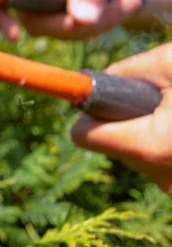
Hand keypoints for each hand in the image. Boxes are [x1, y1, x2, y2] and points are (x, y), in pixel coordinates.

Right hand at [0, 0, 171, 40]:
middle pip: (30, 20)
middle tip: (118, 5)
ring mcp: (46, 8)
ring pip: (56, 32)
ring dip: (96, 23)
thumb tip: (79, 18)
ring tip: (128, 0)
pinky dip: (101, 26)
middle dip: (72, 22)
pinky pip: (74, 35)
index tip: (14, 35)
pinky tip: (121, 6)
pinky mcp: (63, 22)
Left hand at [71, 44, 171, 193]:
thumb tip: (98, 79)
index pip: (83, 135)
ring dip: (148, 132)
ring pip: (137, 154)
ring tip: (171, 111)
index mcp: (152, 146)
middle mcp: (163, 177)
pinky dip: (165, 144)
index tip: (99, 97)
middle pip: (111, 144)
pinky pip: (161, 163)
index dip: (89, 112)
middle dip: (126, 120)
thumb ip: (128, 70)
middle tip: (157, 100)